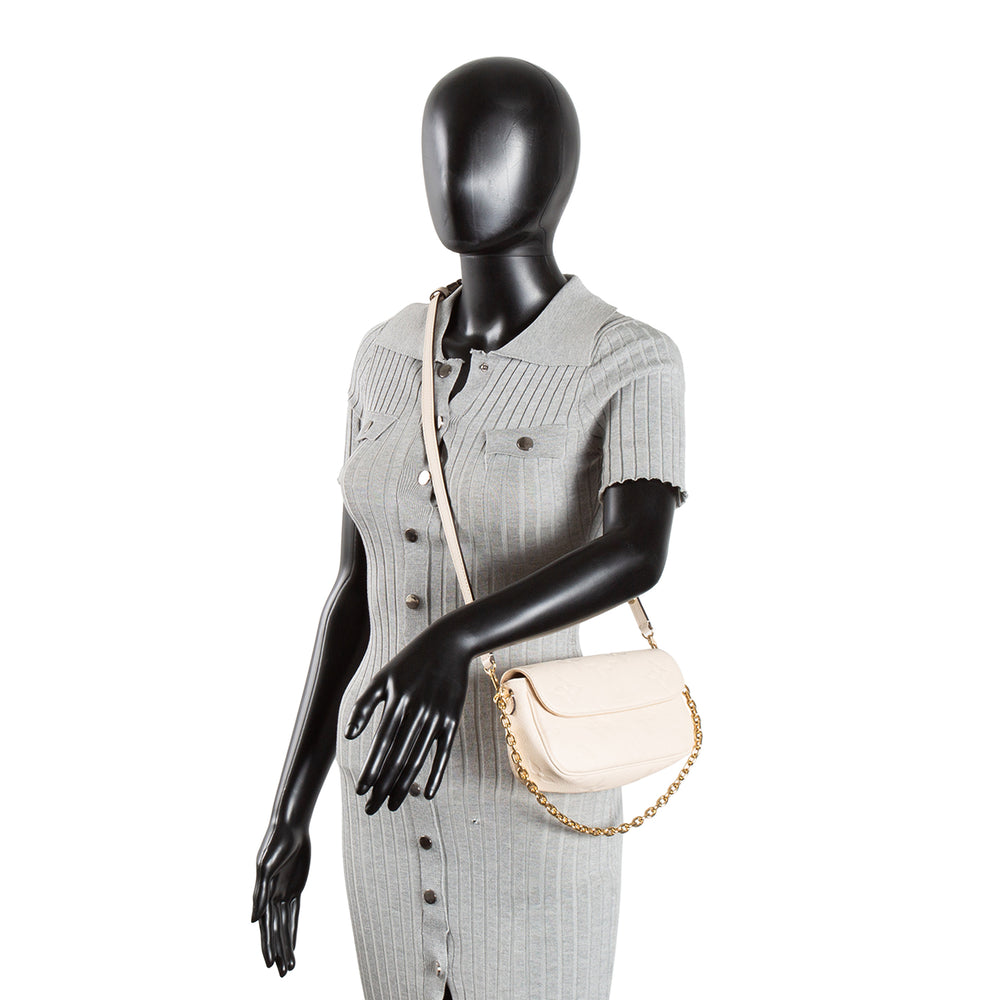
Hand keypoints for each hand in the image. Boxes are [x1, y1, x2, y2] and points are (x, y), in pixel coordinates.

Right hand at [251, 821, 309, 975]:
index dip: (268, 945)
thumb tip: (253, 921)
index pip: (266, 926)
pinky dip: (293, 929)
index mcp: (262, 894)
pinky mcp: (295, 888)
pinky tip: (292, 944)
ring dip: (286, 945)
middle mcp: (271, 897)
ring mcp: (283, 892)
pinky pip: (294, 913)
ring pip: (285, 925)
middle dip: (278, 951)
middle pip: (275, 931)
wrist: (291, 828)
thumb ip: (260, 894)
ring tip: (289, 966)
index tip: (269, 963)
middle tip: (282, 973)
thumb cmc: (275, 844)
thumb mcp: (267, 867)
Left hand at [344, 625, 469, 813]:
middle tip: (372, 808)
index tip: (361, 790)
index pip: (381, 742)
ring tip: (392, 805)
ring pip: (418, 758)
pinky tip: (428, 794)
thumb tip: (347, 736)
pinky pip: (443, 753)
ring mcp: (437, 716)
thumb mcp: (383, 677)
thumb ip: (364, 705)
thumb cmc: (410, 662)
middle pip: (398, 756)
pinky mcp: (453, 720)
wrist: (448, 643)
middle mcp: (417, 710)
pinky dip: (436, 774)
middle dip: (383, 786)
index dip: (371, 768)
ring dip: (405, 785)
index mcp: (397, 700)